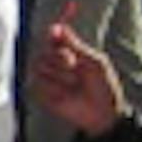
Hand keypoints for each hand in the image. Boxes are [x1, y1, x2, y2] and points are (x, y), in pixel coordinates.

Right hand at [29, 12, 123, 137]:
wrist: (103, 114)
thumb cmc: (104, 87)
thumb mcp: (94, 62)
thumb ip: (75, 44)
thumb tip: (59, 27)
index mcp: (70, 55)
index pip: (53, 39)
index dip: (53, 35)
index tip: (55, 32)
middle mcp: (57, 66)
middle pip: (44, 51)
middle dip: (58, 57)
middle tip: (73, 64)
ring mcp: (50, 80)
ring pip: (39, 67)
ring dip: (58, 76)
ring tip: (74, 86)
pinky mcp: (43, 94)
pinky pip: (37, 84)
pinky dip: (53, 89)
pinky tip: (66, 96)